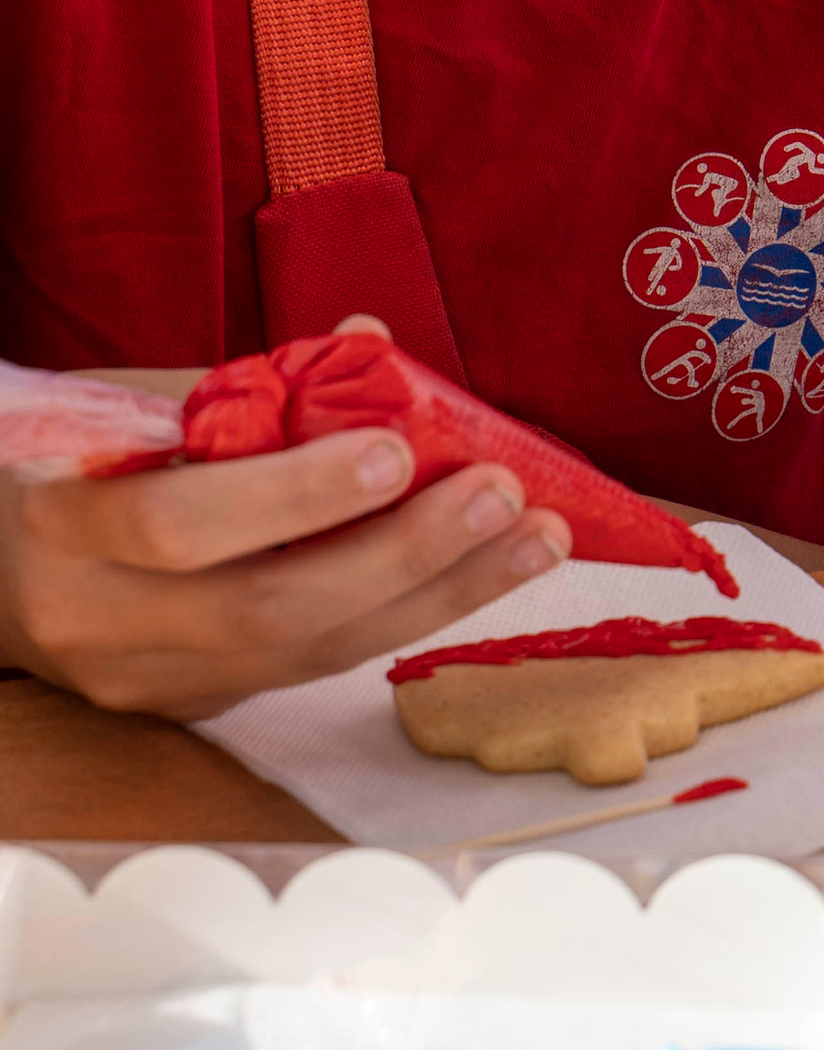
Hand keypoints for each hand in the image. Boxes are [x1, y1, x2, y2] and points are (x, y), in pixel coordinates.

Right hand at [0, 317, 570, 719]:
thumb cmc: (63, 459)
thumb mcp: (120, 403)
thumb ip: (240, 382)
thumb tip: (371, 343)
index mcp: (67, 525)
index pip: (178, 526)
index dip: (290, 496)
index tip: (393, 453)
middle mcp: (103, 622)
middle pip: (263, 613)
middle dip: (400, 558)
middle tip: (502, 495)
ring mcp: (150, 680)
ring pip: (304, 656)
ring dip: (436, 598)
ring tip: (533, 539)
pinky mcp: (195, 705)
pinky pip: (309, 665)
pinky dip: (403, 617)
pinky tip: (479, 574)